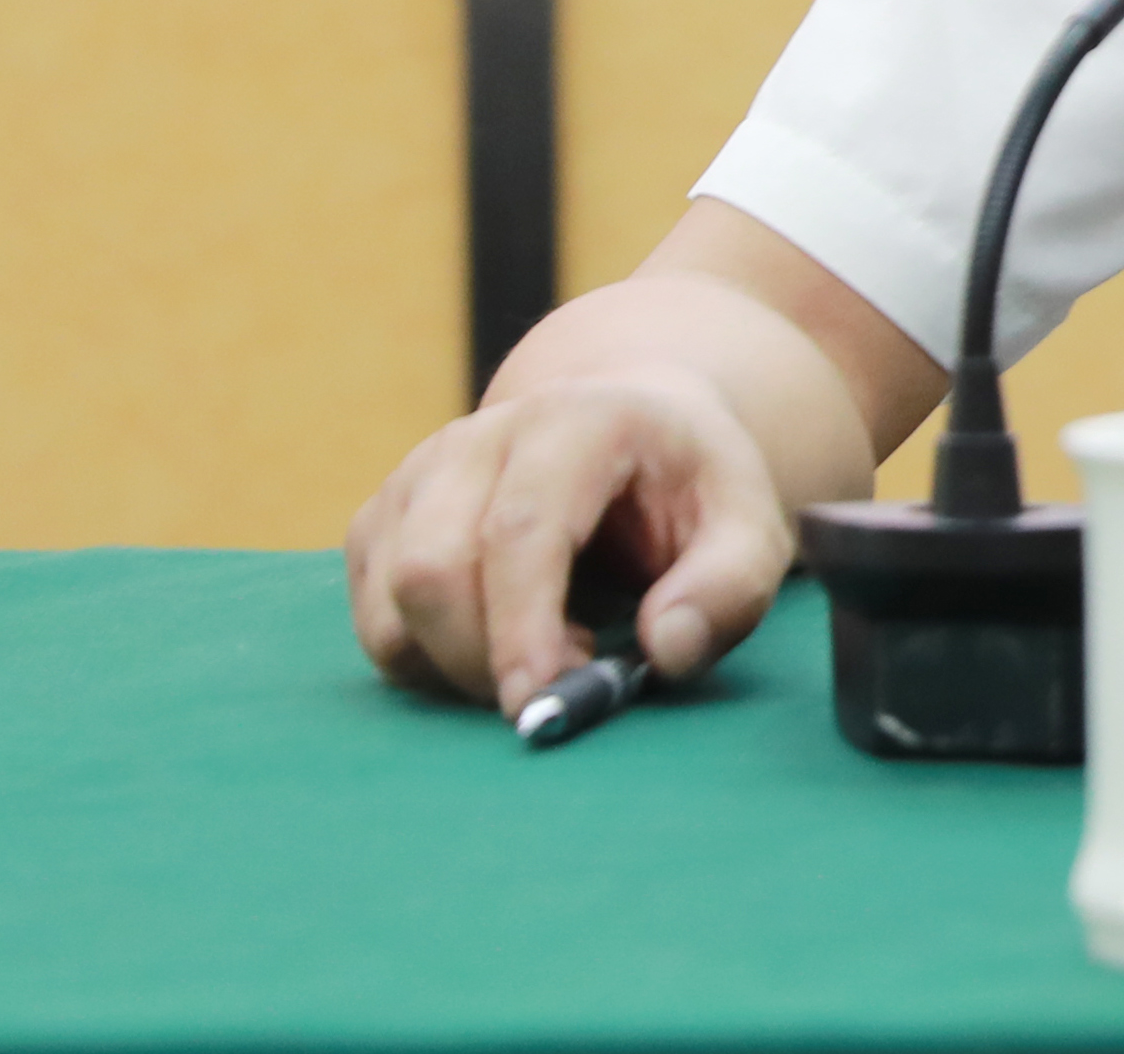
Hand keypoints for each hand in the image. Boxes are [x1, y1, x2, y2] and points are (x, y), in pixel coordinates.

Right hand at [345, 368, 794, 718]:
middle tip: (557, 686)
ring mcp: (420, 472)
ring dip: (449, 664)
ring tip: (538, 656)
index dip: (521, 627)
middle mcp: (482, 435)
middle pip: (432, 569)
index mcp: (578, 421)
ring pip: (389, 597)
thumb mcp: (750, 527)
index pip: (520, 530)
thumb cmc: (692, 489)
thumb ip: (728, 586)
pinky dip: (421, 657)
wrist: (639, 430)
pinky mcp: (385, 515)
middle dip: (480, 658)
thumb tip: (666, 648)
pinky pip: (373, 612)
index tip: (539, 701)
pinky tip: (492, 647)